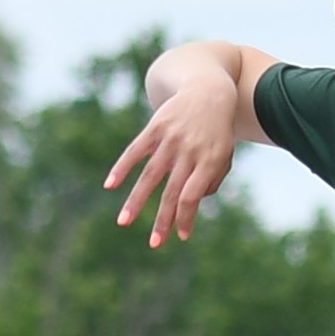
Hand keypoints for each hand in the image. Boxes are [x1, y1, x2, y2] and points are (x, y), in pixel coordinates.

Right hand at [105, 75, 237, 246]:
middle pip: (172, 192)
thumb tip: (191, 203)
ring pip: (149, 176)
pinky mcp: (155, 128)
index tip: (180, 236)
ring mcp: (170, 140)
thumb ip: (212, 180)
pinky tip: (110, 185)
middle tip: (154, 243)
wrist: (209, 92)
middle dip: (162, 220)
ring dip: (136, 201)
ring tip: (123, 222)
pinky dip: (121, 167)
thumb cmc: (217, 132)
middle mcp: (188, 152)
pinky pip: (135, 151)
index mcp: (208, 162)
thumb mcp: (224, 156)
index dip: (186, 217)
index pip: (193, 197)